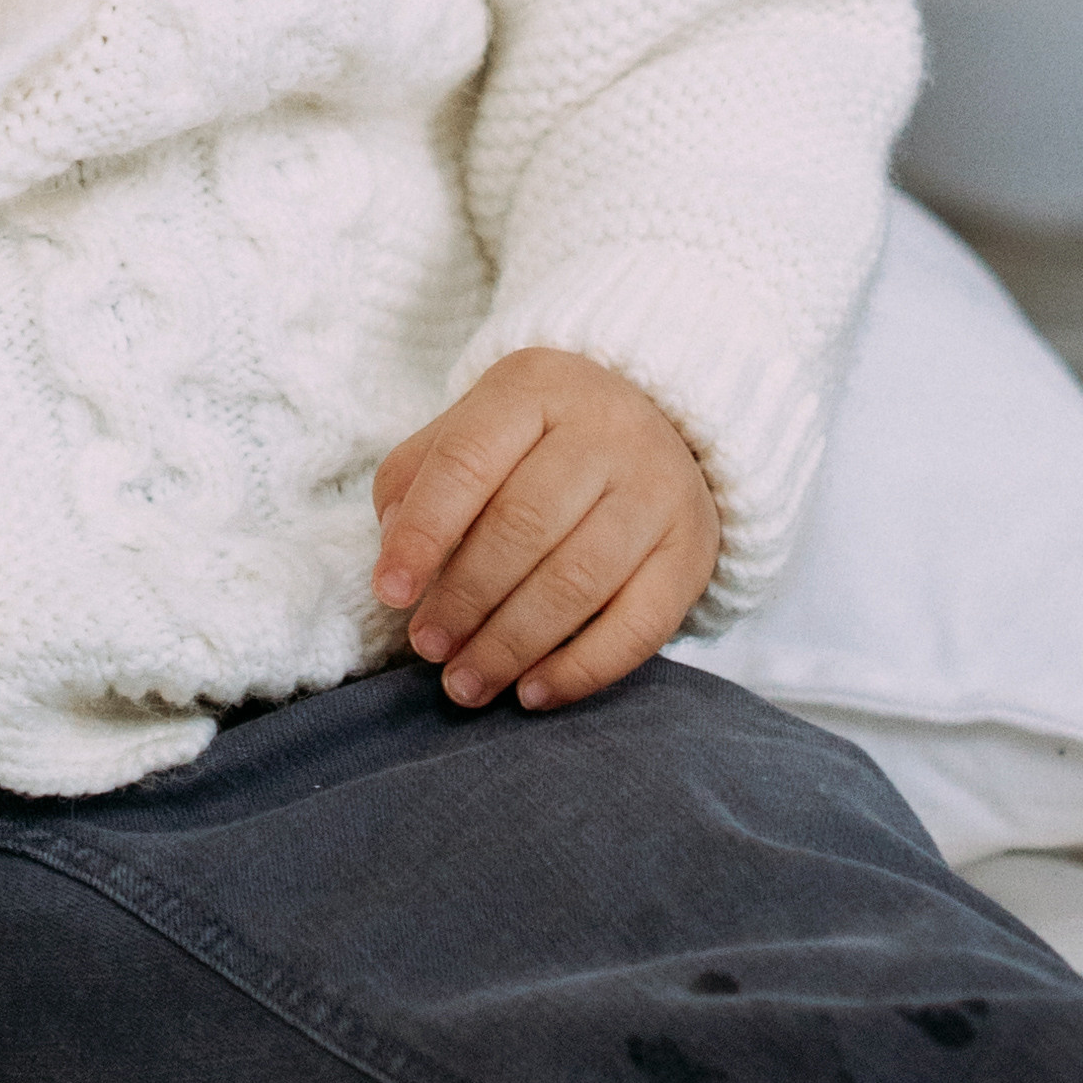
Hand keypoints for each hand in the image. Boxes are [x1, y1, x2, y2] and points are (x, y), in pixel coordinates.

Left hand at [371, 349, 720, 714]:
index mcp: (534, 388)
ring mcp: (658, 490)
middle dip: (464, 598)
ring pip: (577, 581)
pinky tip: (532, 694)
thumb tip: (395, 550)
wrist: (657, 423)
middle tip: (428, 647)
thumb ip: (418, 478)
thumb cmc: (535, 440)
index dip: (423, 532)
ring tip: (465, 683)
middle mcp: (606, 430)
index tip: (390, 592)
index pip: (468, 461)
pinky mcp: (692, 551)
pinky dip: (580, 670)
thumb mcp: (473, 428)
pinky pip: (639, 626)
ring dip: (511, 645)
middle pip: (523, 526)